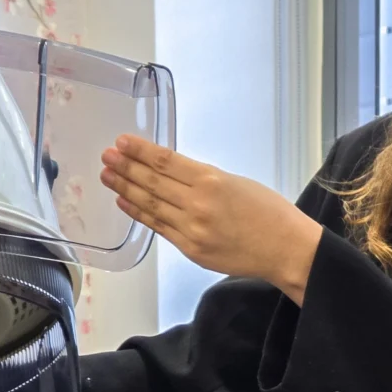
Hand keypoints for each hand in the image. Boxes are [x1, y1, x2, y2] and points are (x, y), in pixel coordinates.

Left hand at [99, 135, 322, 304]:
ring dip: (125, 189)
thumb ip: (204, 179)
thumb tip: (172, 175)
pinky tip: (125, 201)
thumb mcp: (237, 182)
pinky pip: (159, 228)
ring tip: (107, 175)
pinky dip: (139, 214)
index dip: (140, 151)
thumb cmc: (269, 213)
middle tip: (106, 156)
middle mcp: (198, 204)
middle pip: (152, 182)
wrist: (285, 249)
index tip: (121, 142)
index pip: (166, 162)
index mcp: (212, 180)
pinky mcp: (191, 249)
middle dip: (126, 167)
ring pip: (151, 205)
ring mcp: (192, 230)